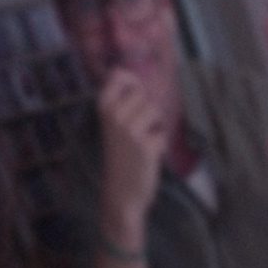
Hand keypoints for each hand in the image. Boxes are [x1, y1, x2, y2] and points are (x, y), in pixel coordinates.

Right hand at [90, 44, 176, 244]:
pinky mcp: (145, 145)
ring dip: (155, 127)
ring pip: (156, 111)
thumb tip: (148, 79)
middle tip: (137, 132)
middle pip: (144, 94)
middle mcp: (114, 115)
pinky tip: (148, 155)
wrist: (121, 193)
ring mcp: (129, 130)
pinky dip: (160, 144)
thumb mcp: (115, 125)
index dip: (133, 80)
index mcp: (103, 108)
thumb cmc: (121, 156)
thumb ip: (126, 102)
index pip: (119, 75)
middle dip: (147, 110)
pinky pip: (163, 133)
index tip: (134, 94)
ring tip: (142, 143)